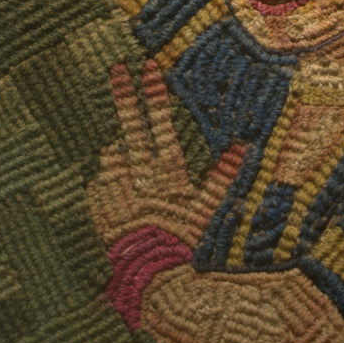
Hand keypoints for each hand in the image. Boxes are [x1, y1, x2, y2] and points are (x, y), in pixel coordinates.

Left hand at [87, 59, 244, 249]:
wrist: (149, 276)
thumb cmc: (185, 243)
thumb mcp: (209, 210)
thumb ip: (222, 177)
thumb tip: (244, 146)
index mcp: (167, 170)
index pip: (160, 122)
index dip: (154, 93)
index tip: (146, 66)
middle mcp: (138, 172)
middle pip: (130, 125)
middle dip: (124, 95)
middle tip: (116, 69)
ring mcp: (115, 188)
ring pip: (113, 156)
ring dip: (119, 156)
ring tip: (129, 170)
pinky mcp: (99, 206)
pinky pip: (100, 185)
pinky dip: (108, 185)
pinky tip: (117, 197)